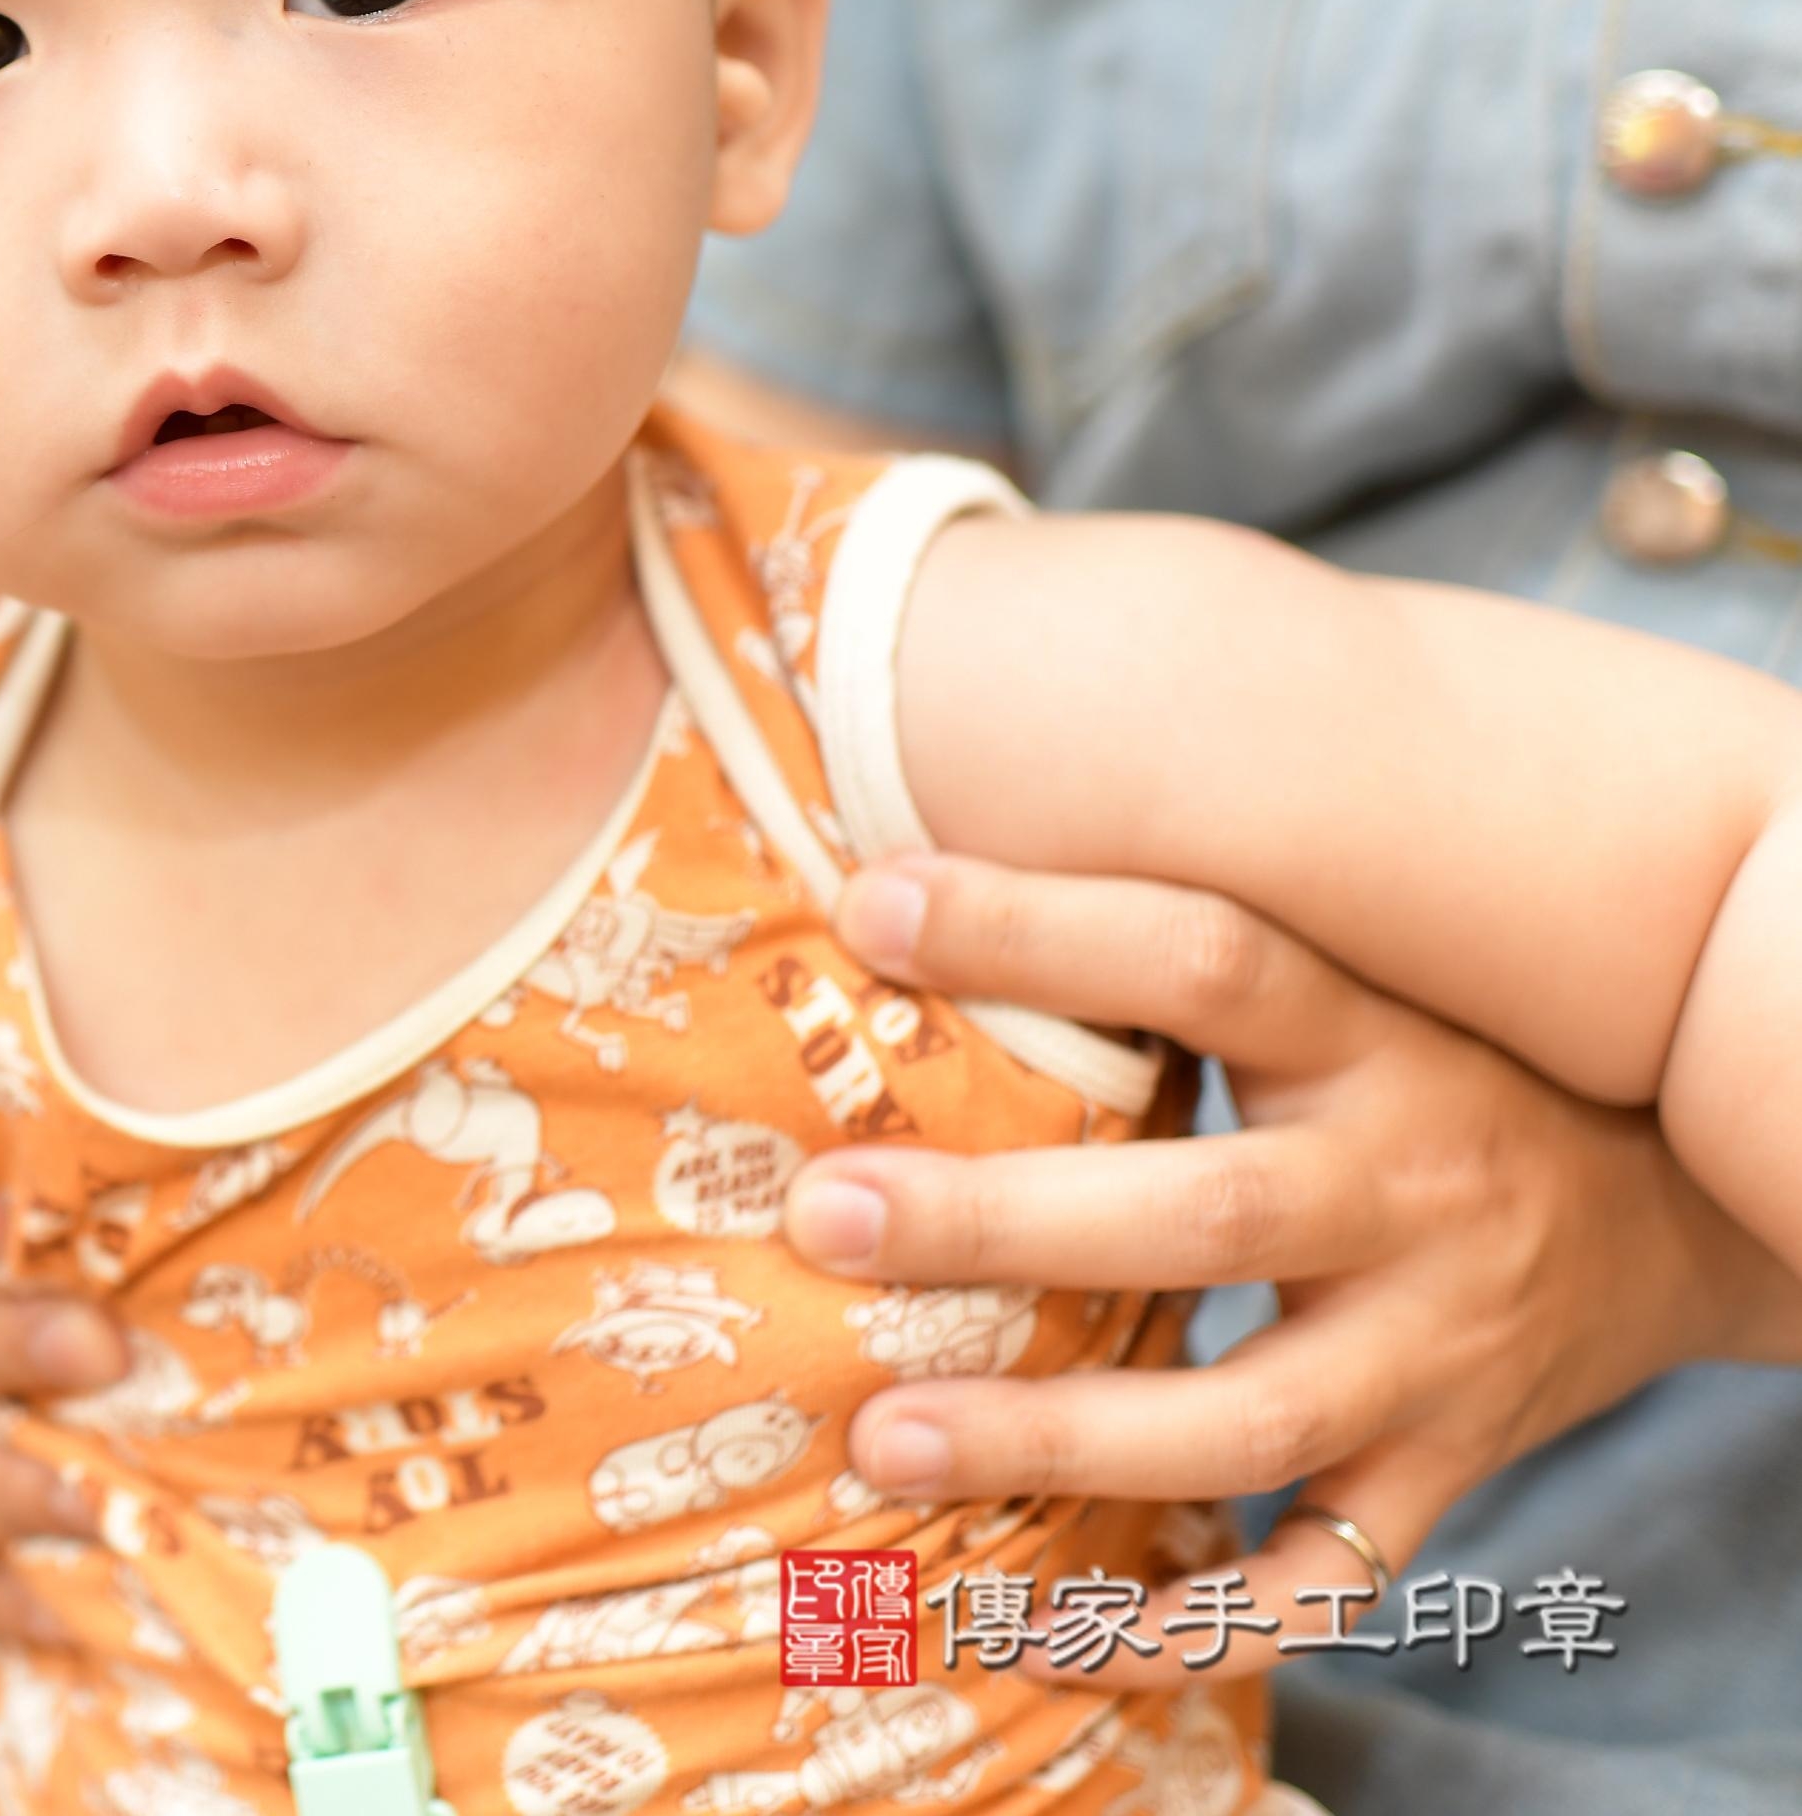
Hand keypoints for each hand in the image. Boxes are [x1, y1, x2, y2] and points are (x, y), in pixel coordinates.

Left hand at [783, 852, 1801, 1685]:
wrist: (1675, 1204)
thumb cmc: (1435, 1058)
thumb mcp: (1348, 971)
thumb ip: (1162, 943)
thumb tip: (896, 870)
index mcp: (1368, 1036)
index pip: (1206, 958)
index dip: (1039, 927)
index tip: (867, 907)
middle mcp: (1408, 1194)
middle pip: (1204, 1214)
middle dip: (1001, 1223)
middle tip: (826, 1217)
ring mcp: (1434, 1352)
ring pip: (1245, 1418)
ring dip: (1056, 1439)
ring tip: (884, 1440)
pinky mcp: (1443, 1471)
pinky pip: (1317, 1579)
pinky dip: (1192, 1625)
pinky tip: (1049, 1634)